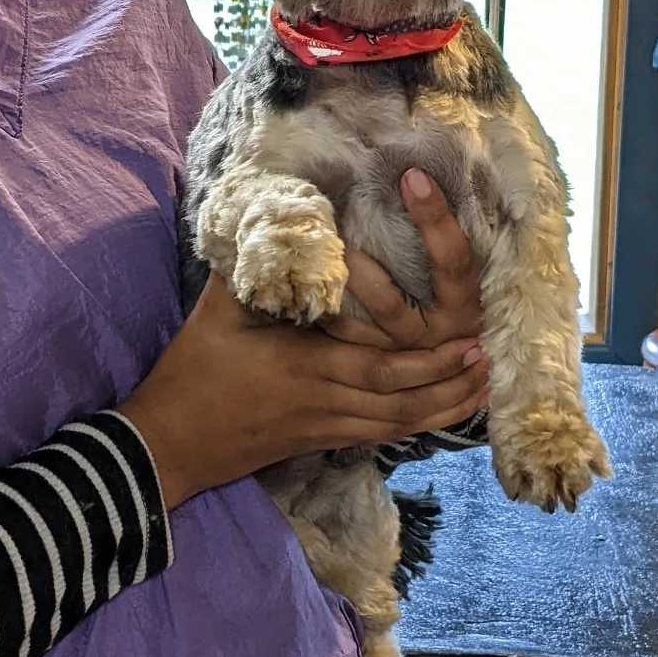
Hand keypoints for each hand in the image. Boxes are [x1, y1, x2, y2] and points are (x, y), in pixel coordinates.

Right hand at [118, 263, 489, 511]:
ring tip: (480, 389)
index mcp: (303, 366)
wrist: (169, 442)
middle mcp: (324, 401)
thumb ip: (260, 267)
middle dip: (448, 383)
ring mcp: (324, 426)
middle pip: (400, 399)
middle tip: (488, 361)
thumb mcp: (220, 308)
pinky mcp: (320, 441)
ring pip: (396, 424)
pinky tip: (439, 412)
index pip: (379, 367)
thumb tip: (286, 213)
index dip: (429, 361)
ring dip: (441, 409)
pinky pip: (379, 435)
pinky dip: (415, 424)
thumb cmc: (194, 368)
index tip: (466, 339)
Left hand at [321, 168, 483, 354]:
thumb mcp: (469, 274)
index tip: (413, 176)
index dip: (435, 219)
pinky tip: (301, 294)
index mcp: (465, 303)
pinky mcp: (379, 366)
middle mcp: (434, 335)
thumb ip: (452, 237)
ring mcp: (403, 355)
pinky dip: (324, 322)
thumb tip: (423, 173)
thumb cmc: (467, 301)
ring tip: (310, 264)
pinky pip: (345, 347)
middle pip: (390, 305)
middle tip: (334, 233)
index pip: (453, 259)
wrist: (471, 370)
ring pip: (360, 332)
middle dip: (361, 273)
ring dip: (333, 299)